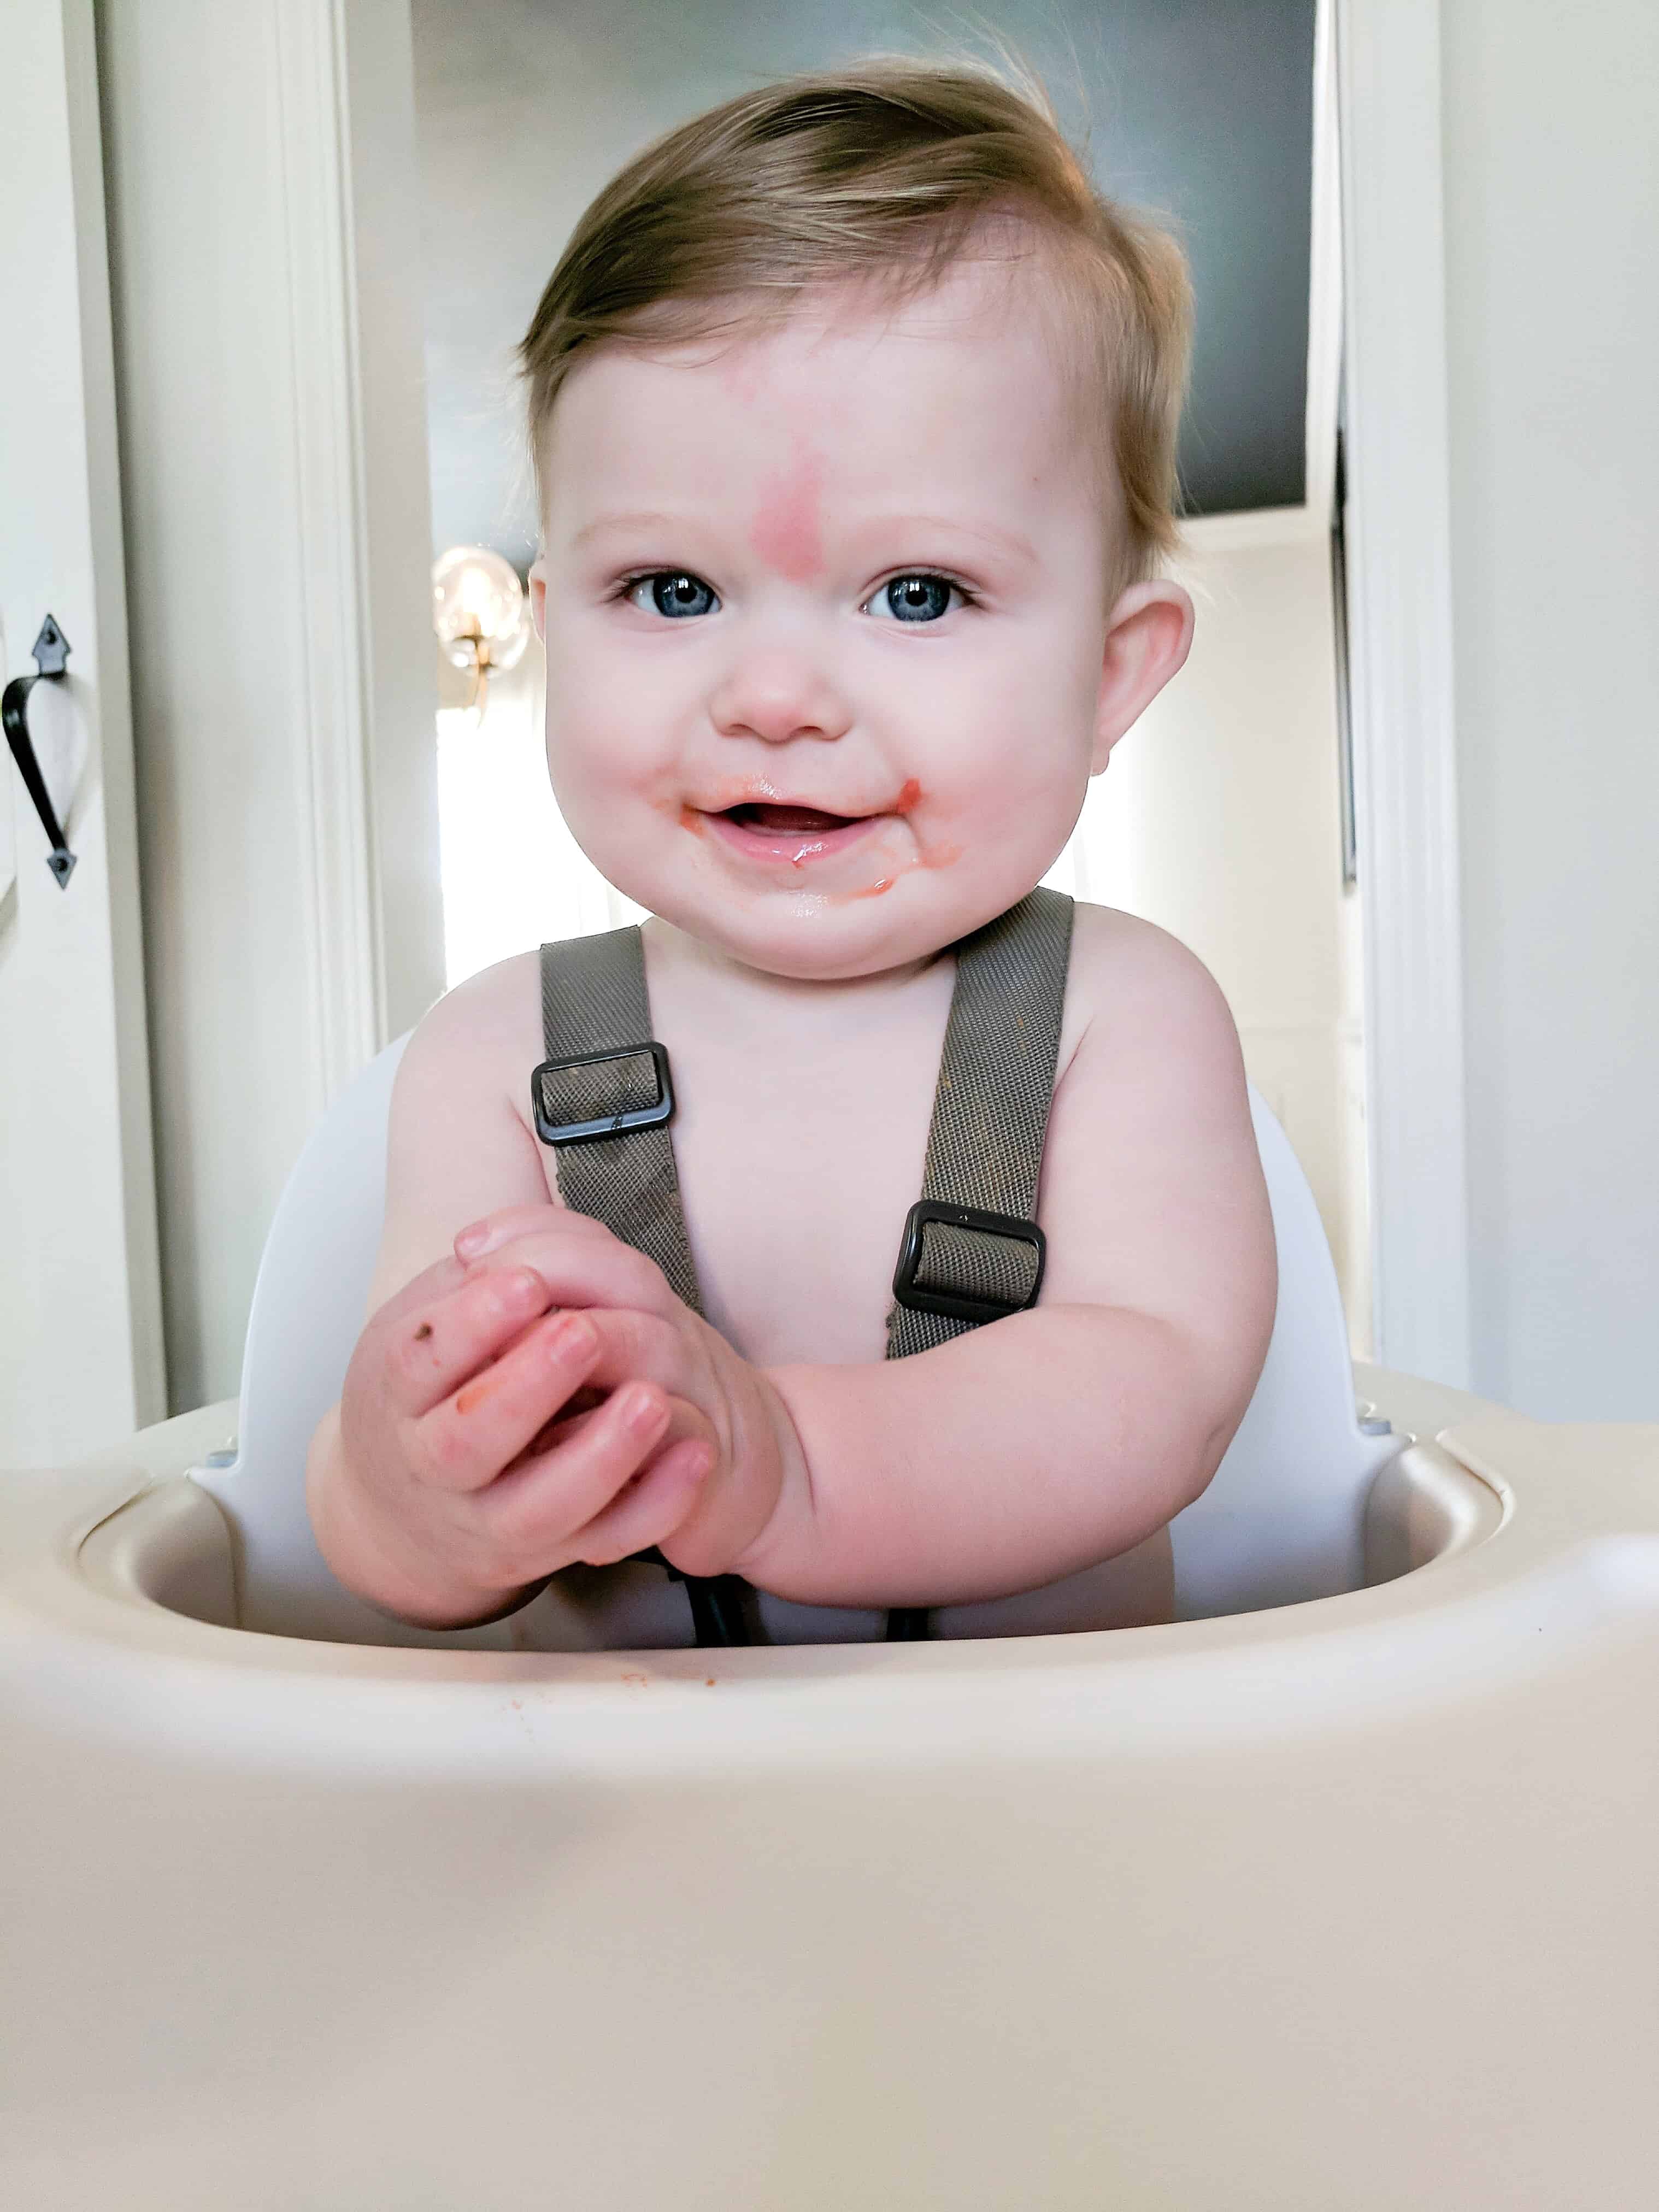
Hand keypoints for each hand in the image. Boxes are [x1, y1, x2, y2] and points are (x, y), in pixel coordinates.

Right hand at [309, 1205, 793, 1625]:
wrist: (412, 1507)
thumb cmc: (435, 1387)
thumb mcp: (434, 1316)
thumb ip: (478, 1276)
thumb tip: (509, 1246)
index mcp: (398, 1397)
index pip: (420, 1365)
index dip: (471, 1324)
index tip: (526, 1281)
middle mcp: (435, 1467)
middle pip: (469, 1441)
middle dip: (528, 1387)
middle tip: (584, 1334)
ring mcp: (491, 1520)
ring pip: (540, 1507)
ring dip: (600, 1455)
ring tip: (652, 1400)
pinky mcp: (549, 1552)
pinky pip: (604, 1541)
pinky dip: (652, 1504)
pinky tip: (694, 1455)